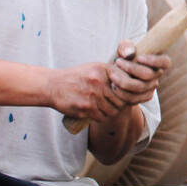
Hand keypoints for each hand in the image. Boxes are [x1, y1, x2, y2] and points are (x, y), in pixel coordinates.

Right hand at [51, 41, 167, 121]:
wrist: (52, 85)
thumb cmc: (76, 77)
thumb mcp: (94, 68)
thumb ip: (112, 73)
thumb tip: (134, 81)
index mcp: (103, 70)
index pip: (127, 83)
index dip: (130, 92)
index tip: (128, 95)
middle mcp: (99, 82)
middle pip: (121, 99)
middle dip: (120, 104)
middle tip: (116, 105)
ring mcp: (93, 96)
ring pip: (113, 110)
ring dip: (111, 112)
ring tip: (105, 108)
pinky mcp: (86, 108)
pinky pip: (102, 117)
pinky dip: (101, 117)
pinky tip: (96, 112)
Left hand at [109, 41, 168, 106]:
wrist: (113, 76)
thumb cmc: (121, 59)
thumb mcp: (121, 49)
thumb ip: (125, 46)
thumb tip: (130, 54)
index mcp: (156, 62)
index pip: (165, 62)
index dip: (155, 61)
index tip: (139, 57)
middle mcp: (156, 76)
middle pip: (149, 75)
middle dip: (132, 68)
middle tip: (118, 62)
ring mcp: (150, 88)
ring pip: (140, 88)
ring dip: (124, 81)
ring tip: (112, 75)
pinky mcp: (142, 98)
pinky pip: (134, 98)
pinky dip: (121, 93)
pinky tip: (113, 85)